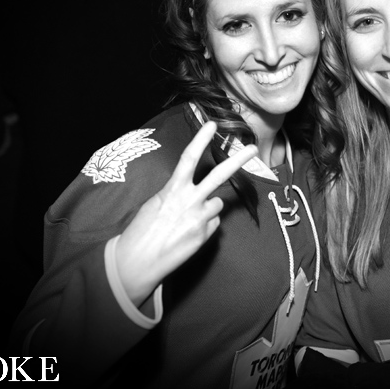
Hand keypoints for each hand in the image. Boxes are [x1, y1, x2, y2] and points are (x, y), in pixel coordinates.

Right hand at [115, 121, 257, 304]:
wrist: (136, 263)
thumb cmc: (140, 232)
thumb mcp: (155, 205)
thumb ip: (177, 195)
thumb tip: (195, 196)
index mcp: (172, 190)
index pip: (188, 159)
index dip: (201, 140)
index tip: (212, 125)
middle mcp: (189, 202)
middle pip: (218, 176)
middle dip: (238, 160)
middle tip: (253, 148)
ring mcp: (199, 219)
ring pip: (217, 204)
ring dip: (207, 209)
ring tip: (186, 221)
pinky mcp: (205, 236)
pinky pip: (213, 224)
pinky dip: (205, 226)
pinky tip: (189, 234)